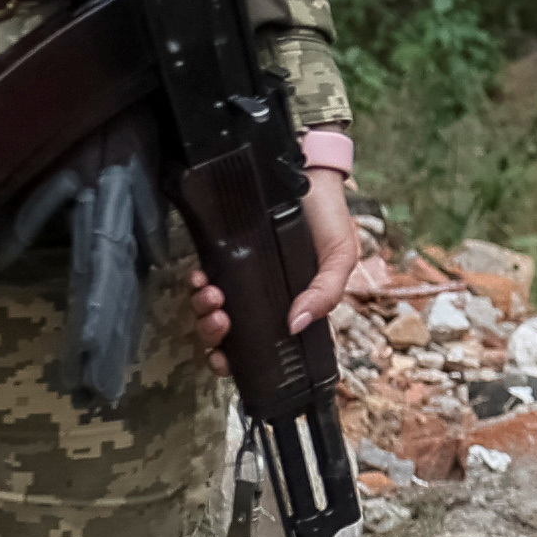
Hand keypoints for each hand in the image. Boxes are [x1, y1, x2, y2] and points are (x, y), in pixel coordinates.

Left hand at [183, 177, 366, 357]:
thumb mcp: (341, 257)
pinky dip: (196, 284)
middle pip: (226, 334)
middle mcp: (261, 298)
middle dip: (214, 334)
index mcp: (289, 308)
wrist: (308, 174)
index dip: (237, 361)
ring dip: (203, 310)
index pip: (259, 347)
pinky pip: (202, 279)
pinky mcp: (224, 255)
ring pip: (208, 310)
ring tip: (212, 294)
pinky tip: (200, 277)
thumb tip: (296, 324)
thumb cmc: (329, 219)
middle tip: (221, 320)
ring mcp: (240, 278)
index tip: (226, 361)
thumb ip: (326, 292)